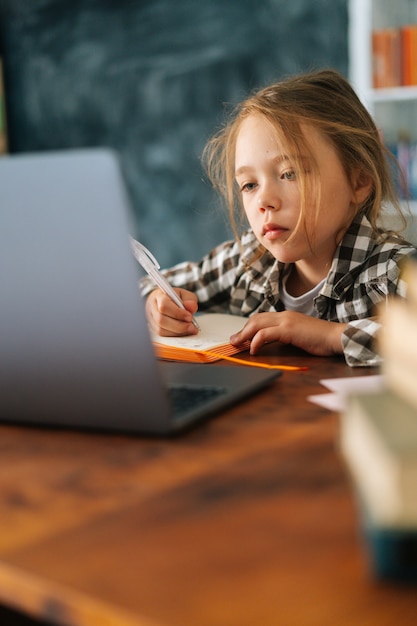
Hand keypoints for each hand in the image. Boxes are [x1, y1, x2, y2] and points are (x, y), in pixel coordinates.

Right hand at [145, 288, 198, 335]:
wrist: (164, 301)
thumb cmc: (174, 298)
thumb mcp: (184, 294)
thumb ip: (190, 299)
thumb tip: (191, 307)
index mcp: (159, 296)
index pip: (164, 305)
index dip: (177, 313)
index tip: (190, 317)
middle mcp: (152, 308)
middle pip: (161, 320)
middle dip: (179, 326)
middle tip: (192, 326)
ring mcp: (151, 320)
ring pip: (161, 330)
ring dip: (178, 332)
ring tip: (190, 329)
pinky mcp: (154, 329)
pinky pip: (163, 335)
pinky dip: (176, 335)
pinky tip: (184, 332)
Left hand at [230, 311, 345, 356]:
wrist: (336, 337)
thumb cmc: (321, 340)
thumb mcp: (299, 336)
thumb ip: (286, 336)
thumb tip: (272, 343)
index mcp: (287, 316)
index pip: (262, 318)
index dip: (249, 327)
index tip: (240, 337)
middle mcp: (284, 315)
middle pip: (256, 319)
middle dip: (242, 330)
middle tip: (233, 341)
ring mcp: (286, 321)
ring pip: (257, 324)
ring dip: (244, 335)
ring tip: (237, 344)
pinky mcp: (288, 329)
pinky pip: (265, 333)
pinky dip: (256, 341)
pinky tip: (253, 349)